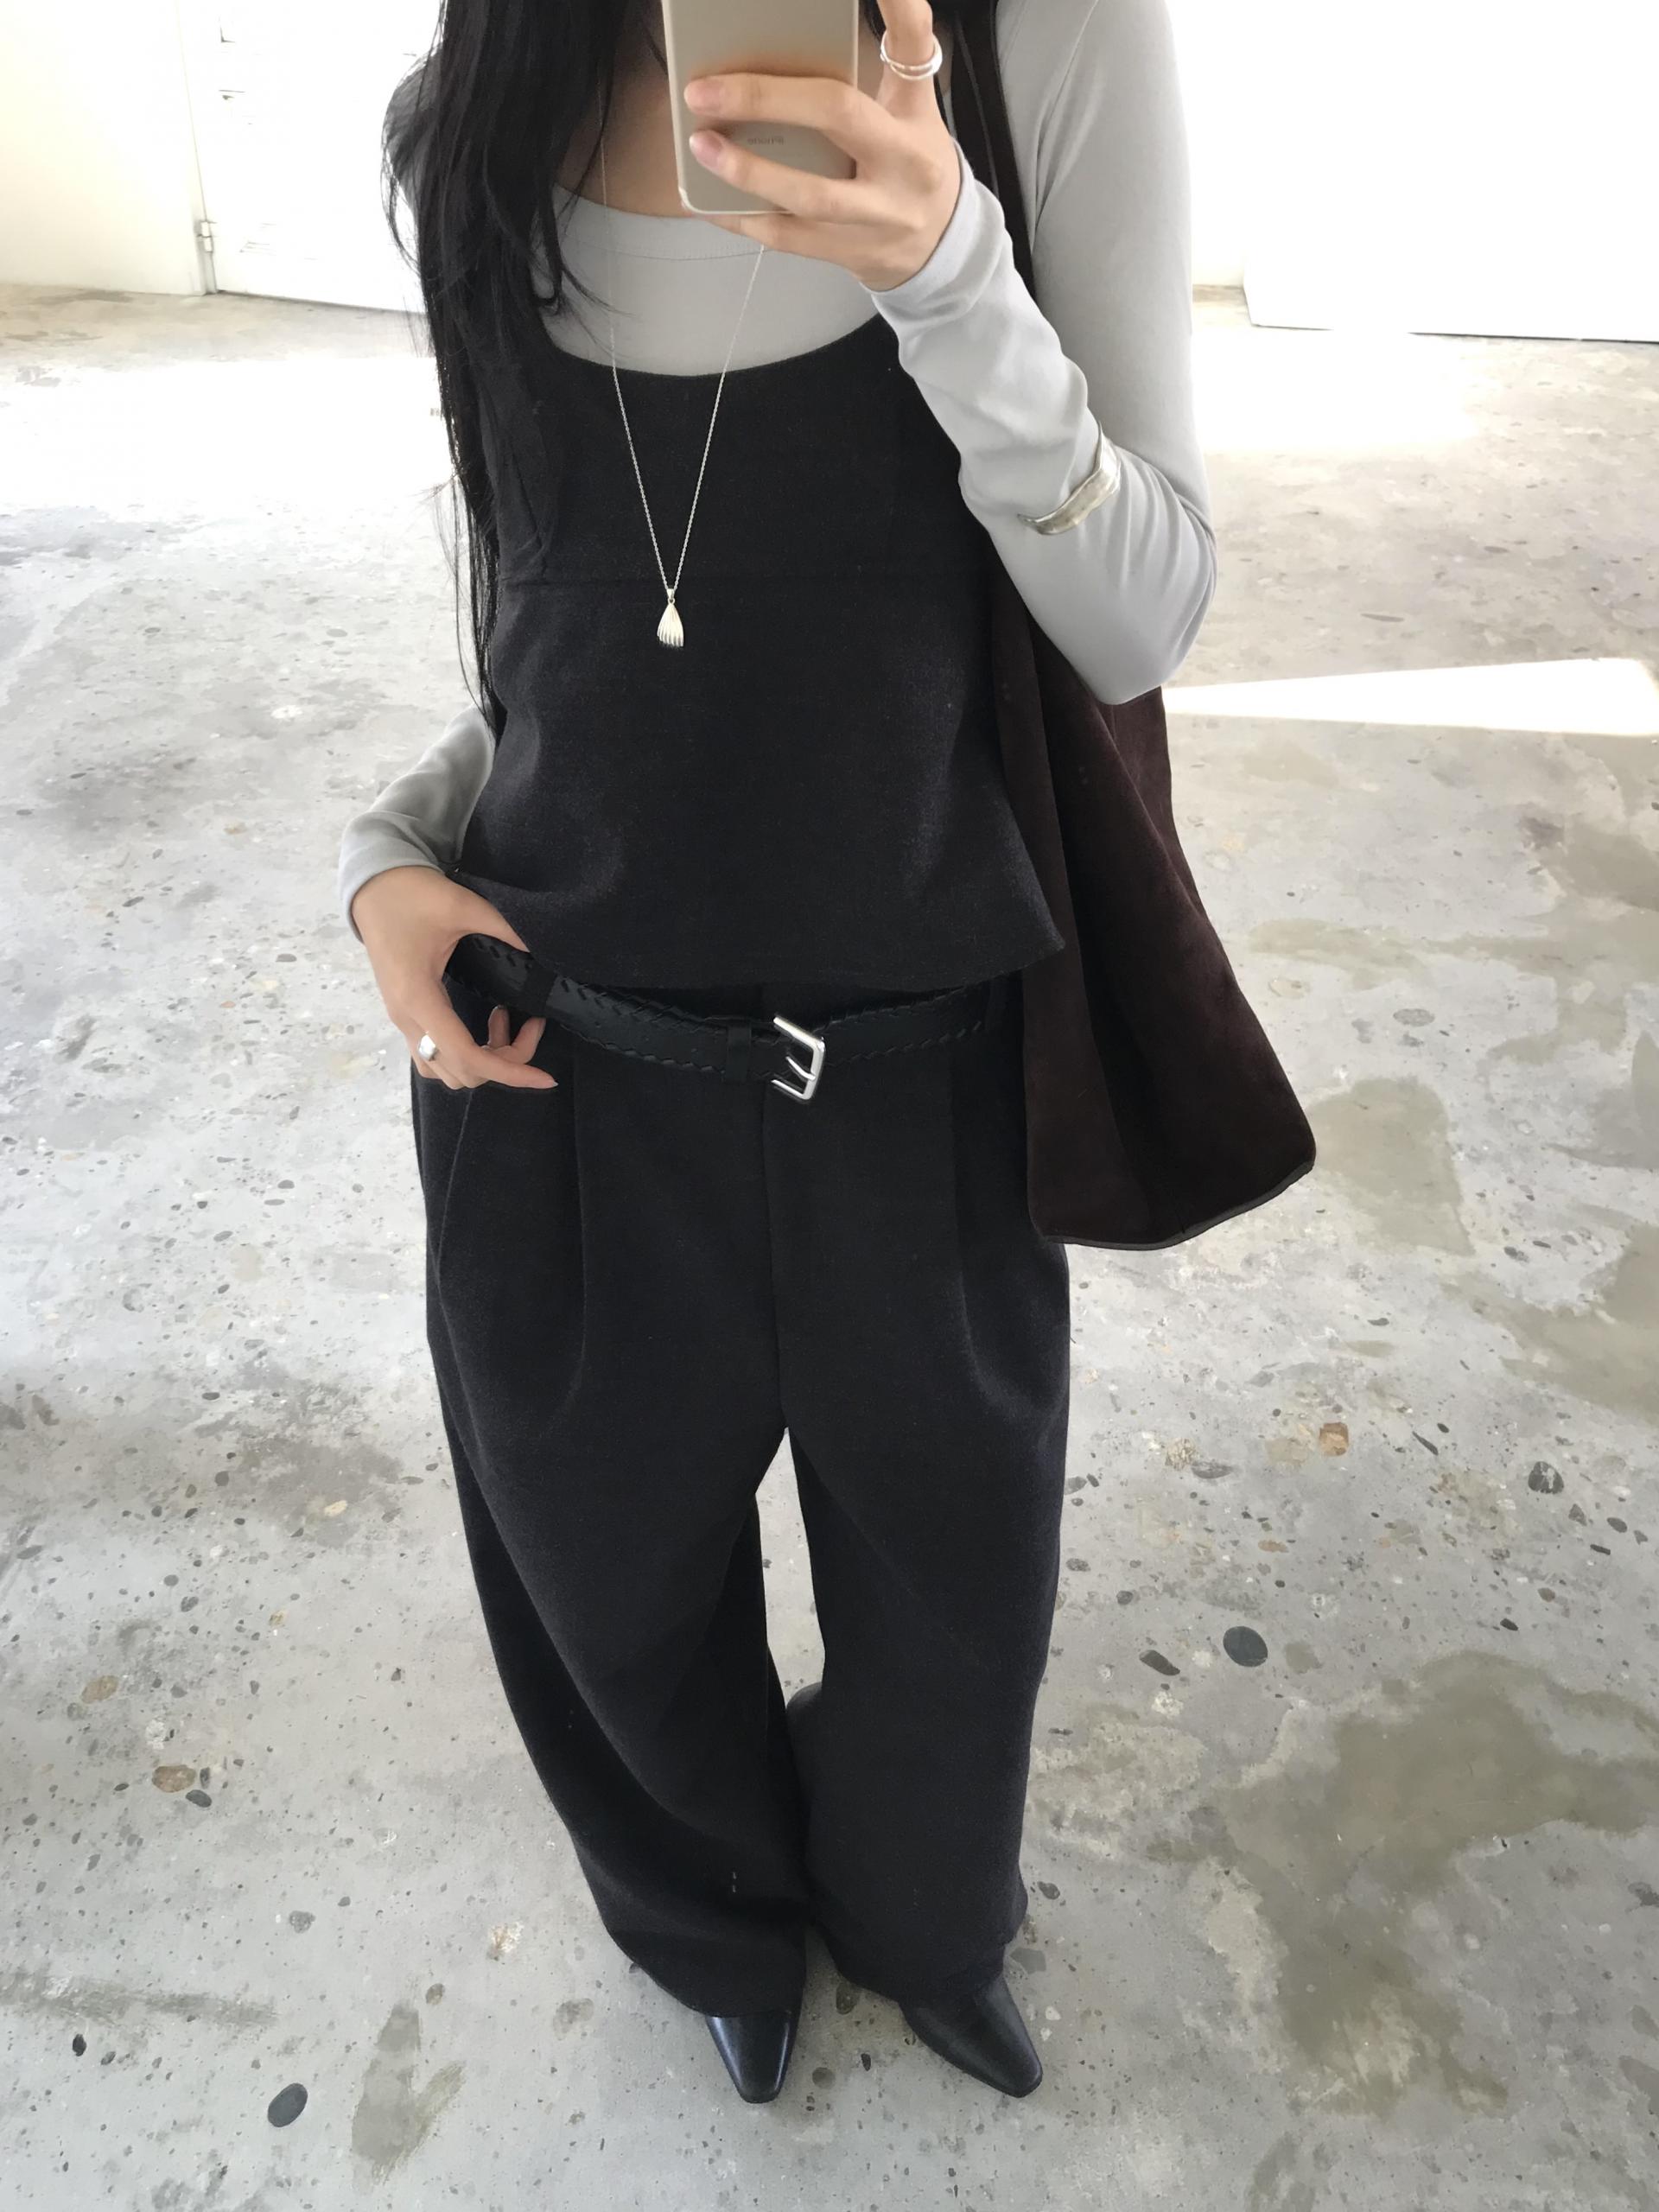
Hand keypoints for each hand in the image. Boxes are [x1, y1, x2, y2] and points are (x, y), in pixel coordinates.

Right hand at [350, 866, 556, 1092]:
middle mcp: (407, 1019)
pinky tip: (487, 1022)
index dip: (510, 1071)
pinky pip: (436, 1056)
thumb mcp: (462, 906)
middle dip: (505, 1062)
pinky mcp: (407, 1015)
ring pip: (447, 1071)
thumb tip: (539, 952)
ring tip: (507, 1020)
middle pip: (462, 1073)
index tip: (546, 1077)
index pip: (467, 1057)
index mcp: (419, 998)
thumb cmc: (412, 895)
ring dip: (485, 1059)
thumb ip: (504, 929)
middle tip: (531, 1023)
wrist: (373, 888)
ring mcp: (403, 1020)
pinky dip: (467, 1053)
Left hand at [683, 0, 959, 291]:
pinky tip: (705, 200)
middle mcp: (903, 162)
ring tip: (701, 145)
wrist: (941, 248)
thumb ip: (869, 74)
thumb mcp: (908, 112)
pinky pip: (787, 237)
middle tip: (706, 90)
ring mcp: (878, 215)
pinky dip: (740, 218)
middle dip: (766, 99)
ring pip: (810, 193)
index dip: (898, 7)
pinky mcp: (851, 252)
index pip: (912, 50)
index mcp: (914, 114)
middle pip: (838, 114)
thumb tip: (791, 42)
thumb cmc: (909, 164)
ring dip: (747, 170)